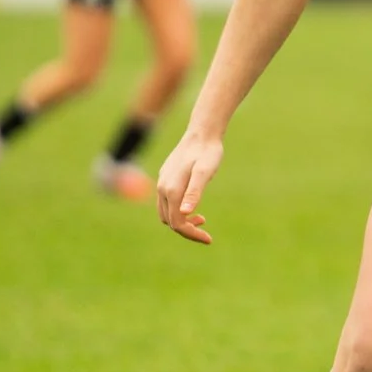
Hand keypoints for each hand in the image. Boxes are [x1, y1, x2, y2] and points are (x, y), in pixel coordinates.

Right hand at [156, 129, 224, 243]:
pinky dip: (178, 211)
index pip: (177, 223)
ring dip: (181, 221)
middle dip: (186, 230)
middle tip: (206, 234)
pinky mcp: (166, 178)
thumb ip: (194, 192)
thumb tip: (185, 213)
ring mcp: (162, 182)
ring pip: (166, 213)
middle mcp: (162, 188)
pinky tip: (193, 208)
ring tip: (201, 221)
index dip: (191, 234)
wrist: (202, 133)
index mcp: (171, 190)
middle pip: (169, 221)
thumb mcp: (205, 173)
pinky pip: (166, 202)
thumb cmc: (207, 153)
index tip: (209, 239)